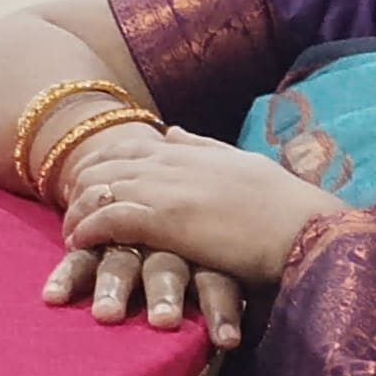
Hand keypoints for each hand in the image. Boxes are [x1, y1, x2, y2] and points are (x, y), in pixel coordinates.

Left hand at [54, 126, 351, 344]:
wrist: (306, 230)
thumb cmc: (284, 206)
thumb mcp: (240, 164)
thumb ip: (201, 147)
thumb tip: (170, 132)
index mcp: (188, 150)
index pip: (126, 146)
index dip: (99, 163)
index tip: (86, 182)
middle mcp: (171, 163)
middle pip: (103, 165)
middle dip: (80, 186)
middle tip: (70, 211)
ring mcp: (165, 189)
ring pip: (99, 190)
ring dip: (77, 211)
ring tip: (70, 233)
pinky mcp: (165, 220)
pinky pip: (109, 219)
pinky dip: (87, 229)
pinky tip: (78, 243)